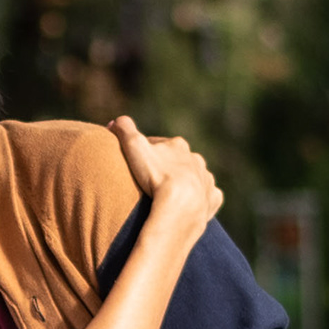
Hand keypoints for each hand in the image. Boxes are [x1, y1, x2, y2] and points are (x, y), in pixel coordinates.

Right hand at [108, 113, 222, 232]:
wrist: (181, 207)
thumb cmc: (156, 176)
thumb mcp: (134, 147)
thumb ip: (125, 130)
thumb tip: (115, 121)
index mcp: (178, 145)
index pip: (158, 144)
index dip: (145, 152)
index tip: (135, 162)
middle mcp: (196, 160)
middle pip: (179, 160)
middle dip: (167, 166)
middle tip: (152, 180)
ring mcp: (206, 180)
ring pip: (195, 178)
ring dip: (185, 183)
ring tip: (170, 195)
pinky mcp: (213, 199)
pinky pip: (209, 197)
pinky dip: (201, 199)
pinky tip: (191, 206)